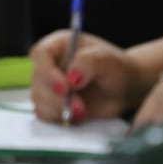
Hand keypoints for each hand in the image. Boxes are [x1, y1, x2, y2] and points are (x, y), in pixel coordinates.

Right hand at [30, 30, 148, 124]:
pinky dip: (59, 118)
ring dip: (58, 109)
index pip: (41, 54)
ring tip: (83, 111)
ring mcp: (50, 85)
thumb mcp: (107, 61)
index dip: (47, 71)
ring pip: (38, 98)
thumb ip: (88, 64)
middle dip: (56, 97)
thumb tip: (71, 78)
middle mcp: (51, 64)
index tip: (65, 87)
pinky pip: (44, 113)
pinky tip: (78, 116)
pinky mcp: (53, 104)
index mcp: (60, 45)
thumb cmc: (117, 68)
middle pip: (37, 79)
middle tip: (80, 106)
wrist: (125, 90)